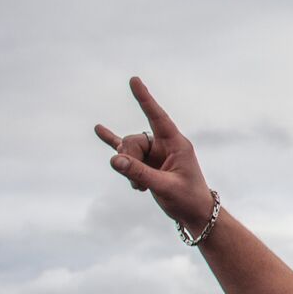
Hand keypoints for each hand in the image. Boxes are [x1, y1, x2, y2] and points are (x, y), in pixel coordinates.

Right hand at [95, 78, 215, 231]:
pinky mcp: (146, 162)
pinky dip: (112, 141)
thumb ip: (139, 173)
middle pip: (133, 140)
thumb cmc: (187, 198)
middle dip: (128, 159)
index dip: (145, 99)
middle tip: (137, 181)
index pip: (158, 117)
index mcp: (177, 144)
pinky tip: (98, 129)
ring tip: (139, 186)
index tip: (134, 80)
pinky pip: (125, 149)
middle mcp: (165, 144)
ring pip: (127, 150)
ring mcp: (155, 152)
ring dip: (127, 168)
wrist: (194, 213)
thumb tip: (113, 160)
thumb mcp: (165, 187)